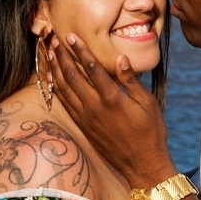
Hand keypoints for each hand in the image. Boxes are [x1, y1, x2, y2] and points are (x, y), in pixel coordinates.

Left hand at [47, 33, 176, 187]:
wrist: (142, 163)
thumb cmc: (150, 131)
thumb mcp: (148, 103)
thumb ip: (131, 80)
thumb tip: (120, 58)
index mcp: (112, 99)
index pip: (92, 68)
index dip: (81, 50)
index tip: (71, 36)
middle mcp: (95, 107)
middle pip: (72, 76)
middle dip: (63, 56)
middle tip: (54, 39)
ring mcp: (86, 118)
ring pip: (64, 89)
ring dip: (55, 70)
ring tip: (50, 54)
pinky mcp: (83, 126)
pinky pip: (65, 104)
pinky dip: (57, 89)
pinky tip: (53, 79)